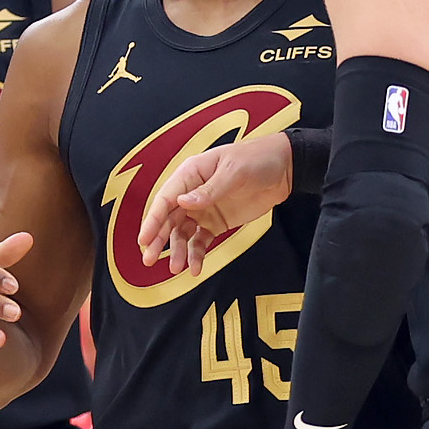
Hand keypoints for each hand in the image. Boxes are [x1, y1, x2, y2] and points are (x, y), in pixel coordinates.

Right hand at [139, 132, 293, 274]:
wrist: (283, 170)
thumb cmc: (255, 159)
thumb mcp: (233, 172)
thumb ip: (209, 190)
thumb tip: (183, 203)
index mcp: (190, 174)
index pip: (166, 199)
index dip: (153, 220)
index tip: (145, 239)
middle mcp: (192, 193)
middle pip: (169, 219)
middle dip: (158, 240)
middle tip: (148, 260)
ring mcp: (203, 209)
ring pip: (182, 234)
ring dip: (178, 251)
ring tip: (177, 268)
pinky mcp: (215, 223)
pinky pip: (200, 241)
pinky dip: (196, 255)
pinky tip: (195, 268)